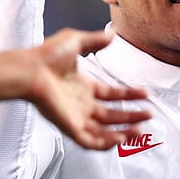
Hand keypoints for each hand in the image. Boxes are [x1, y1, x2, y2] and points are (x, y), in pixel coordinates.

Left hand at [29, 28, 151, 149]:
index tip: (146, 94)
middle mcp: (81, 104)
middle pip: (112, 116)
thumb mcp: (75, 41)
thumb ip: (95, 40)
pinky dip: (106, 143)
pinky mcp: (70, 127)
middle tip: (149, 116)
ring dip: (123, 132)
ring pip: (104, 132)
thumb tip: (112, 35)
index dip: (130, 95)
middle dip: (132, 116)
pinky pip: (90, 142)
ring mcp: (76, 117)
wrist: (30, 71)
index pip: (112, 95)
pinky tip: (120, 138)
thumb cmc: (47, 56)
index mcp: (83, 87)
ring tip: (140, 130)